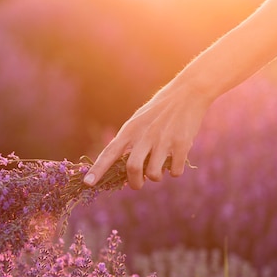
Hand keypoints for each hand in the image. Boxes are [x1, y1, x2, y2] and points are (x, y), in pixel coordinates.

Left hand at [83, 84, 208, 188]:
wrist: (188, 92)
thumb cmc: (161, 109)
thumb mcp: (140, 120)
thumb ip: (131, 142)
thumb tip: (128, 170)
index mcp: (131, 129)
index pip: (110, 152)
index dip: (98, 169)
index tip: (87, 183)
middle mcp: (145, 135)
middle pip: (132, 169)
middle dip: (134, 183)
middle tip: (138, 184)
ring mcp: (163, 140)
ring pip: (153, 174)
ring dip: (156, 177)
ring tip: (160, 168)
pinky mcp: (181, 144)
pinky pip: (174, 171)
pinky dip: (174, 172)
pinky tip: (176, 161)